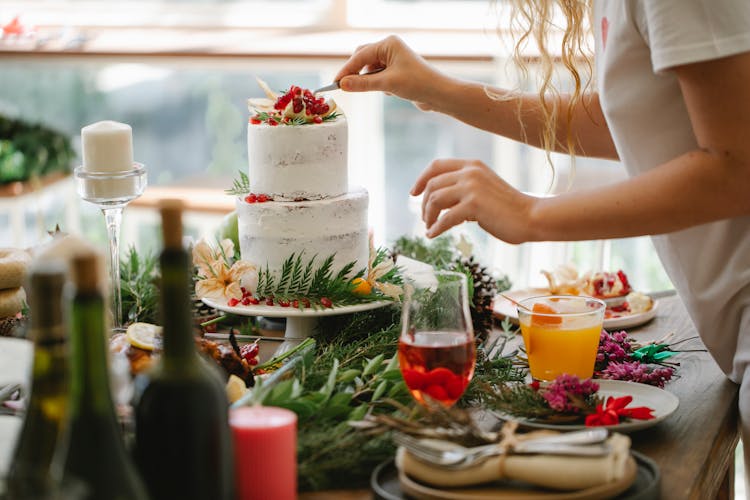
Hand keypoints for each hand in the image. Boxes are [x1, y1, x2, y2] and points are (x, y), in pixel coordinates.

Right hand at [334, 35, 447, 110]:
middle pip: (362, 59)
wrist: (438, 94)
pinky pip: (377, 78)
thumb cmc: (417, 83)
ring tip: (376, 90)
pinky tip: (388, 91)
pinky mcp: (395, 72)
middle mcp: (389, 49)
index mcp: (388, 44)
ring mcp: (392, 60)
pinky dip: (377, 86)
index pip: (360, 55)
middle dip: (355, 73)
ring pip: (369, 70)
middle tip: (344, 87)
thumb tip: (343, 84)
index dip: (347, 70)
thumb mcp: (387, 84)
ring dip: (368, 81)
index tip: (335, 83)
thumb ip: (363, 84)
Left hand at [411, 159, 536, 243]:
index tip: (413, 193)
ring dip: (428, 216)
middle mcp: (470, 172)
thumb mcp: (483, 189)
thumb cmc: (508, 208)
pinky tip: (433, 235)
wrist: (531, 216)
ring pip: (435, 199)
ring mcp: (472, 187)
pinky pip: (445, 218)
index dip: (421, 179)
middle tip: (425, 218)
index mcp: (472, 165)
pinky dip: (436, 228)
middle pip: (432, 184)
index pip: (436, 166)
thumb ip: (463, 189)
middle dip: (424, 203)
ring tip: (430, 227)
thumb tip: (440, 202)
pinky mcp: (474, 205)